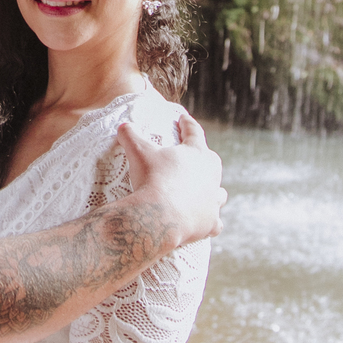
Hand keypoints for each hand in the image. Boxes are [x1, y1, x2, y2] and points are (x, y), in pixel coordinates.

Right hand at [117, 111, 224, 242]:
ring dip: (214, 191)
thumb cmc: (152, 180)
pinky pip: (215, 223)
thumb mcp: (138, 153)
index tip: (183, 119)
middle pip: (211, 161)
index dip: (186, 124)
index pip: (193, 132)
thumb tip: (123, 126)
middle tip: (193, 157)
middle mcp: (211, 174)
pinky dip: (211, 222)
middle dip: (203, 158)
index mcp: (197, 153)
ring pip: (219, 193)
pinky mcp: (210, 222)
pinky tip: (210, 224)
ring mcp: (212, 200)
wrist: (158, 217)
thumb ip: (131, 136)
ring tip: (207, 191)